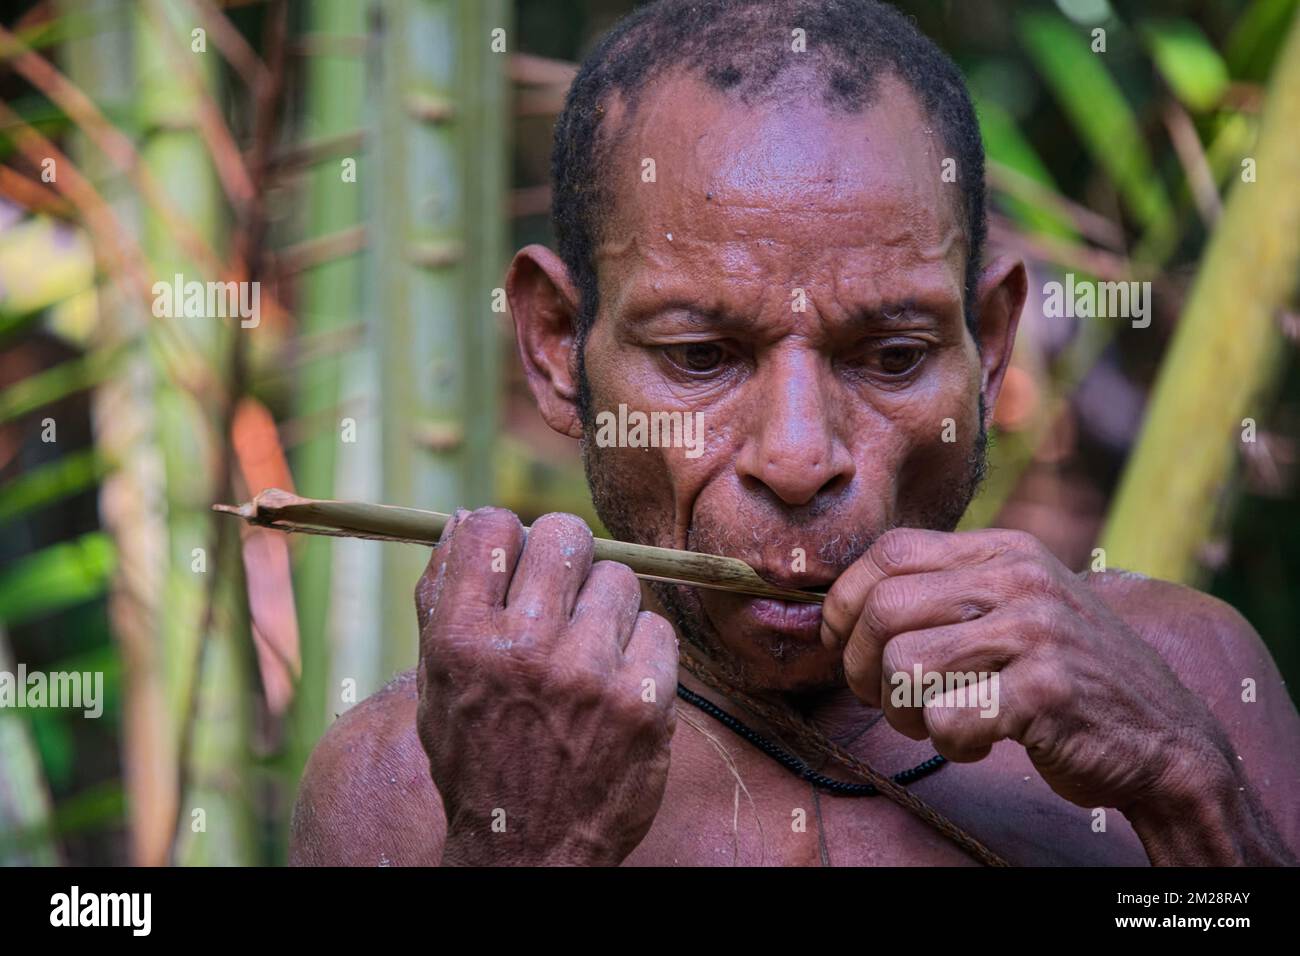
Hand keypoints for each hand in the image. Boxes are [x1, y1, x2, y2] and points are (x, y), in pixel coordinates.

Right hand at [415, 507, 677, 865]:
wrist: (527, 852)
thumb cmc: (477, 759)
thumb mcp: (436, 684)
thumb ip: (443, 600)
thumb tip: (464, 520)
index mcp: (462, 641)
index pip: (490, 526)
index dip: (505, 531)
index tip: (514, 553)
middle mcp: (524, 650)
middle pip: (565, 534)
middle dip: (566, 555)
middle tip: (563, 590)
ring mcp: (589, 675)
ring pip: (620, 578)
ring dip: (607, 606)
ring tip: (590, 648)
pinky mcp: (644, 702)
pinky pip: (659, 629)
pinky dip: (643, 650)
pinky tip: (619, 681)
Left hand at [820, 528, 1231, 814]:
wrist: (1168, 738)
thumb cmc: (1066, 675)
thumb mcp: (1016, 606)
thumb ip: (944, 592)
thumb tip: (836, 608)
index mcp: (1005, 549)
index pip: (887, 551)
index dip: (844, 601)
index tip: (841, 642)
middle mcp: (1020, 579)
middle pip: (882, 609)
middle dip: (862, 666)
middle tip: (886, 698)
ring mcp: (1036, 632)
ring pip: (904, 667)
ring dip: (904, 712)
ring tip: (940, 720)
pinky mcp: (1046, 692)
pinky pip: (946, 719)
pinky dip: (950, 744)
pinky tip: (983, 741)